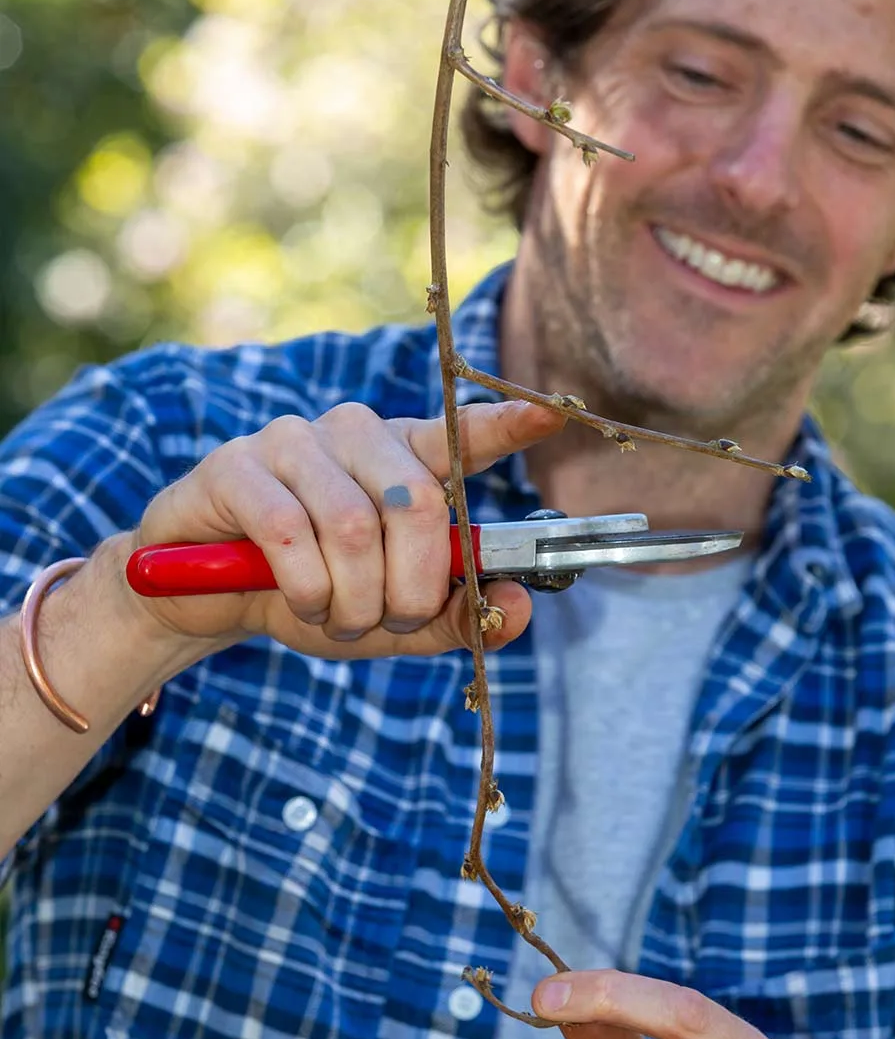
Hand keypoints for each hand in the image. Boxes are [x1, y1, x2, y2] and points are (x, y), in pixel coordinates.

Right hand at [129, 398, 564, 660]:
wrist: (204, 600)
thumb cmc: (311, 594)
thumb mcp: (391, 620)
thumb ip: (456, 616)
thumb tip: (517, 606)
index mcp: (403, 458)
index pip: (460, 435)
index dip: (503, 426)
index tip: (546, 417)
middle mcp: (356, 434)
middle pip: (417, 502)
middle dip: (412, 586)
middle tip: (389, 621)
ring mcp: (293, 442)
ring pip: (353, 525)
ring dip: (352, 597)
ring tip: (336, 615)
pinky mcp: (235, 466)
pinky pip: (290, 532)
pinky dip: (304, 587)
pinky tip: (297, 600)